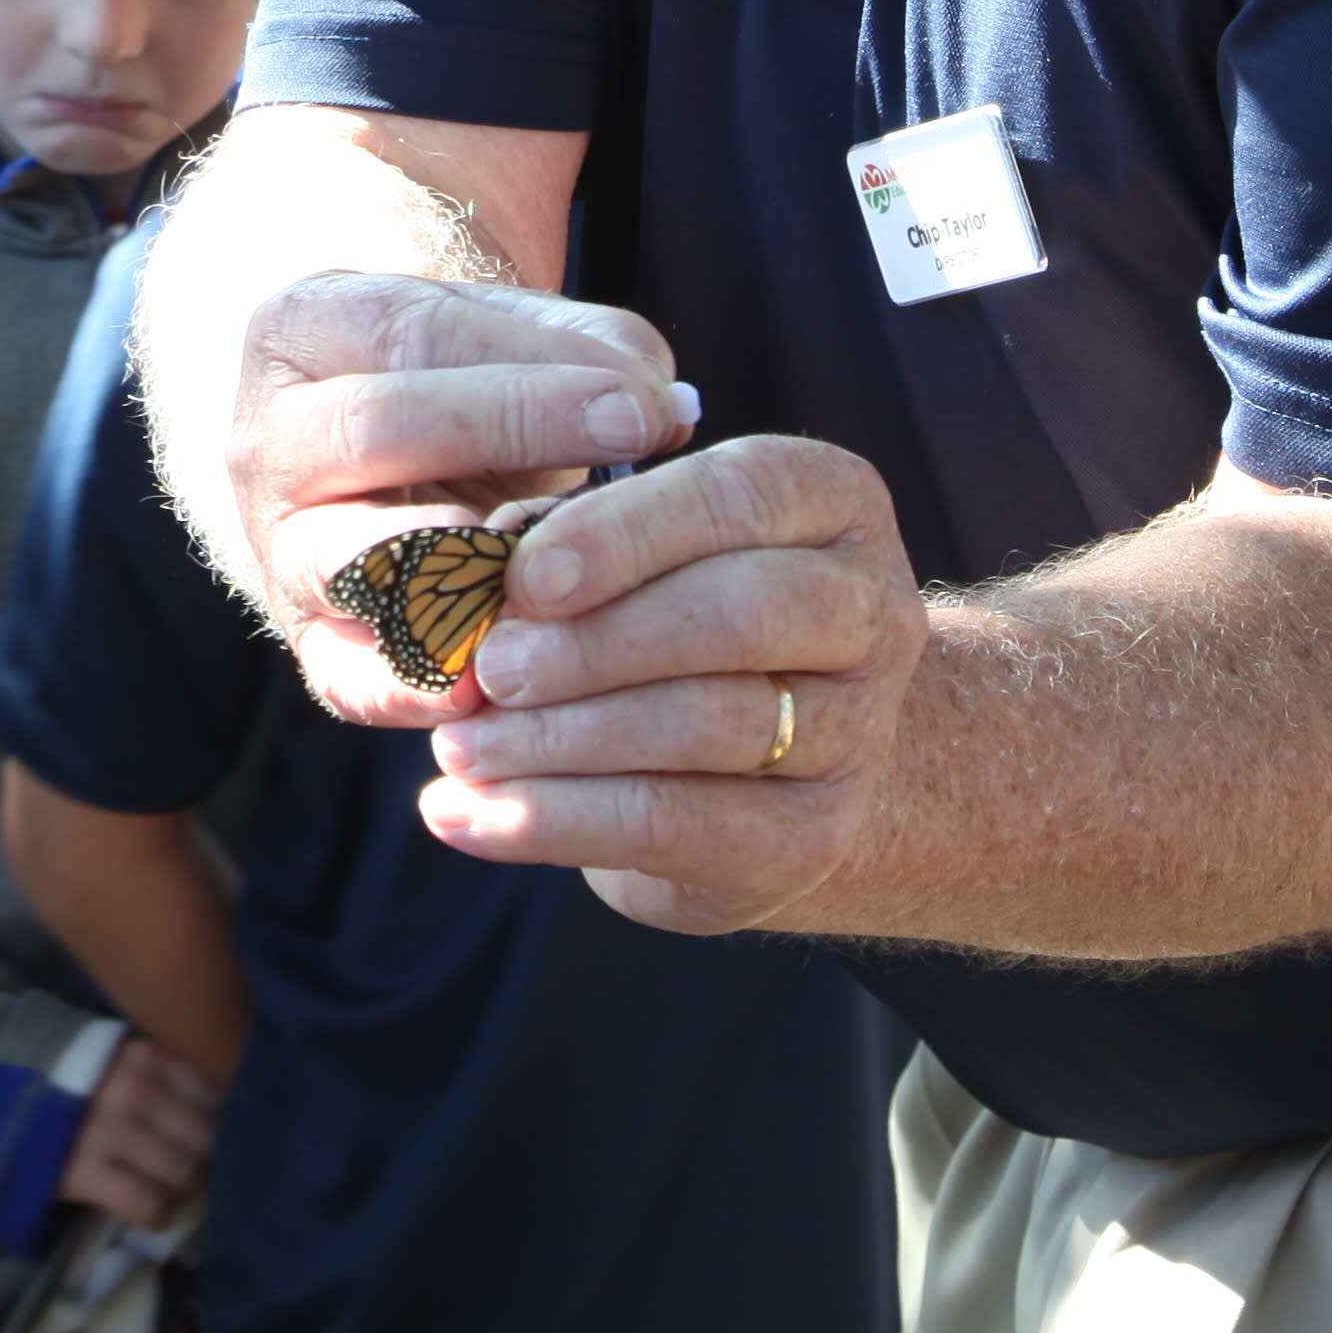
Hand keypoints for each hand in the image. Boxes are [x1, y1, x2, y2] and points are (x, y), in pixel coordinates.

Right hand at [53, 1030, 223, 1226]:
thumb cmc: (70, 1082)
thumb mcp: (117, 1058)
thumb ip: (163, 1071)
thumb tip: (222, 1106)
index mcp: (144, 1056)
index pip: (213, 1094)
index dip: (218, 1120)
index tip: (207, 1132)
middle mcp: (130, 1089)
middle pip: (204, 1136)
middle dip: (204, 1158)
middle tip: (191, 1167)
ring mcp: (106, 1130)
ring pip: (182, 1171)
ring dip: (182, 1187)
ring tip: (169, 1188)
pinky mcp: (82, 1171)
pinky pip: (145, 1203)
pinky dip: (156, 1212)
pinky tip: (152, 1211)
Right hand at [227, 268, 697, 728]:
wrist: (394, 456)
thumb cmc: (472, 384)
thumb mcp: (518, 337)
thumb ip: (596, 351)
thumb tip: (665, 411)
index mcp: (303, 326)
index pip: (415, 335)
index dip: (533, 370)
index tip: (642, 402)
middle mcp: (268, 436)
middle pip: (375, 427)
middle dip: (511, 428)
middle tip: (628, 441)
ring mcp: (278, 546)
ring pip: (351, 559)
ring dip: (457, 571)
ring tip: (552, 576)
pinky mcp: (307, 642)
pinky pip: (349, 676)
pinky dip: (417, 690)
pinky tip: (492, 690)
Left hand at [415, 431, 927, 936]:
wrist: (775, 764)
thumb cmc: (677, 618)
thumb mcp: (641, 551)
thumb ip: (567, 539)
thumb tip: (476, 561)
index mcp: (830, 501)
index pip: (737, 496)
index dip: (624, 534)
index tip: (522, 577)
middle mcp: (872, 609)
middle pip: (740, 614)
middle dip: (595, 644)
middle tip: (488, 670)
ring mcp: (857, 731)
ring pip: (707, 724)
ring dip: (560, 740)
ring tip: (459, 747)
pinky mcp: (812, 836)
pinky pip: (675, 826)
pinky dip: (553, 821)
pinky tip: (463, 816)